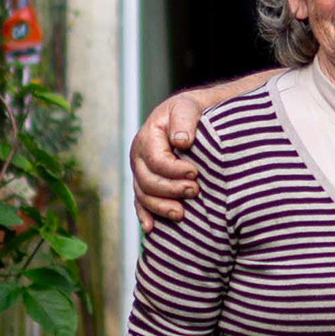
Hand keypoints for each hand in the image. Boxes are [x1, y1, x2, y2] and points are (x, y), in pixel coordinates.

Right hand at [132, 92, 206, 225]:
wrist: (189, 116)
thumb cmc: (190, 111)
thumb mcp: (187, 107)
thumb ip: (184, 121)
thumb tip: (182, 142)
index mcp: (147, 137)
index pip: (156, 160)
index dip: (174, 170)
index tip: (195, 173)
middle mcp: (139, 156)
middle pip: (148, 181)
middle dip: (171, 190)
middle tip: (195, 191)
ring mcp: (140, 172)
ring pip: (143, 195)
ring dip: (161, 207)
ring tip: (182, 213)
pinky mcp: (145, 184)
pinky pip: (140, 203)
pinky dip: (145, 216)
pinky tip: (151, 228)